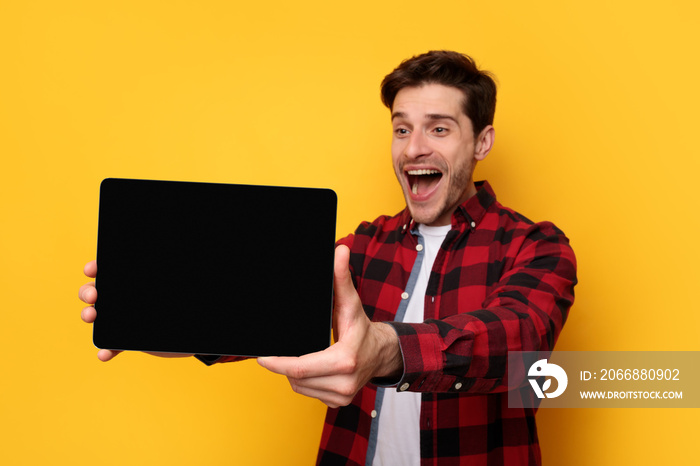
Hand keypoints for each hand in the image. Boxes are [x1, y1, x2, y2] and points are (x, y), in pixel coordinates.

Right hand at [79, 260, 191, 360]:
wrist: (188, 331)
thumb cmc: (181, 301)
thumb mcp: (178, 287)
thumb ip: (173, 275)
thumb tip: (185, 254)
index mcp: (128, 281)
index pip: (107, 270)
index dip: (96, 267)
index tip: (92, 269)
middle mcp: (118, 298)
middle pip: (93, 290)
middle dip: (88, 290)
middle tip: (93, 296)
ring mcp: (118, 319)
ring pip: (94, 315)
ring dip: (87, 315)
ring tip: (91, 317)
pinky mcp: (123, 341)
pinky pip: (110, 345)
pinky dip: (105, 350)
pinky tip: (105, 353)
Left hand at [257, 245, 402, 407]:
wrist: (382, 353)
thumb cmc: (362, 329)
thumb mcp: (351, 303)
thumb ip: (342, 278)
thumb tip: (340, 251)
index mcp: (344, 360)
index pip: (299, 368)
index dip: (277, 363)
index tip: (262, 357)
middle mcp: (344, 383)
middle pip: (297, 378)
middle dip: (283, 365)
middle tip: (276, 353)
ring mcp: (341, 396)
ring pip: (300, 387)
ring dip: (294, 374)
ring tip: (302, 357)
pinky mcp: (338, 403)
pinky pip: (308, 393)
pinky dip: (304, 381)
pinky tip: (311, 368)